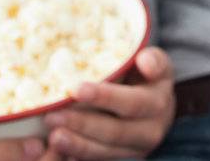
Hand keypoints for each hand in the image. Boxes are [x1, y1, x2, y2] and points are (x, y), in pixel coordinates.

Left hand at [41, 46, 174, 158]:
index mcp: (158, 102)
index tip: (76, 89)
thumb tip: (145, 61)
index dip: (105, 97)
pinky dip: (78, 155)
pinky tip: (59, 150)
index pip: (132, 102)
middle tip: (51, 116)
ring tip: (53, 136)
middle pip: (115, 131)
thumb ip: (153, 60)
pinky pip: (99, 160)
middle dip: (82, 124)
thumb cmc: (147, 75)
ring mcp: (136, 149)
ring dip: (77, 144)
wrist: (157, 106)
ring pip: (105, 151)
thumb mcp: (156, 62)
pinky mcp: (122, 158)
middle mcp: (151, 130)